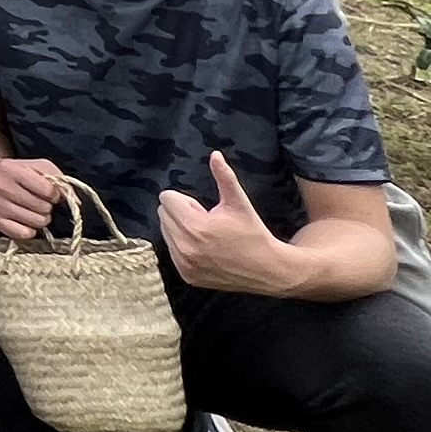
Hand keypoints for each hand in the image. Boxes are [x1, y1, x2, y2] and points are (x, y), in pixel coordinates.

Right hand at [0, 155, 70, 243]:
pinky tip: (25, 220)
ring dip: (40, 218)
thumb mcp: (38, 166)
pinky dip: (30, 229)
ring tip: (33, 210)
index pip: (47, 190)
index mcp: (12, 170)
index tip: (50, 194)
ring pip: (36, 223)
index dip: (54, 194)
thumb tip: (74, 201)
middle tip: (40, 202)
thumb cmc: (18, 171)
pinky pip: (24, 234)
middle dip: (47, 207)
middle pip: (42, 209)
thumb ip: (58, 179)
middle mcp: (1, 188)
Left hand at [156, 151, 298, 293]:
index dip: (184, 199)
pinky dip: (182, 247)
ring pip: (165, 233)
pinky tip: (204, 248)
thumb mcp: (239, 203)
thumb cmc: (253, 234)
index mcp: (195, 227)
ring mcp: (184, 264)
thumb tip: (215, 154)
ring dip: (179, 229)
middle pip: (163, 214)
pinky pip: (172, 252)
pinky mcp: (187, 276)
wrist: (267, 270)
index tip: (203, 208)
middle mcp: (185, 247)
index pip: (166, 199)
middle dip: (180, 213)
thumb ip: (224, 177)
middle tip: (206, 221)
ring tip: (206, 235)